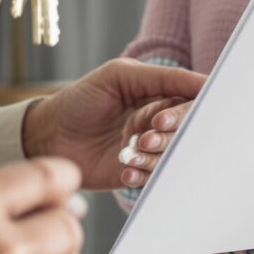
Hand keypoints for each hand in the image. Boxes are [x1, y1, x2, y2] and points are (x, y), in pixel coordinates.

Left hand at [22, 59, 203, 189]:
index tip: (163, 118)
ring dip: (153, 156)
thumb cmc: (80, 100)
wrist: (47, 136)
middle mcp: (158, 122)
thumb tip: (205, 83)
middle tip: (145, 136)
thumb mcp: (119, 75)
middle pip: (187, 131)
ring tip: (128, 152)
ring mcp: (148, 149)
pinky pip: (156, 178)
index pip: (191, 102)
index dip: (185, 111)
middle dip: (169, 136)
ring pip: (173, 156)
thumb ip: (162, 77)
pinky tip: (125, 171)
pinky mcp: (137, 173)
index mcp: (159, 96)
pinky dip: (142, 175)